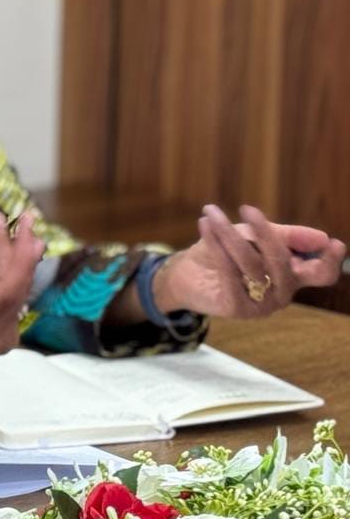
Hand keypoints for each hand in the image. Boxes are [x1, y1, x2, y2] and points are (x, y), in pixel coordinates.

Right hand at [0, 210, 45, 376]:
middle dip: (22, 251)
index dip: (21, 262)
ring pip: (18, 289)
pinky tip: (17, 250)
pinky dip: (14, 269)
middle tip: (28, 219)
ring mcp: (5, 334)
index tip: (28, 234)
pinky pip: (14, 294)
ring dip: (19, 257)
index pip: (9, 293)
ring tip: (27, 228)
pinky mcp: (4, 329)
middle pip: (17, 287)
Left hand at [156, 204, 345, 318]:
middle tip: (247, 209)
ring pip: (251, 263)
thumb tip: (322, 237)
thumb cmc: (224, 252)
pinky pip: (229, 271)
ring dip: (229, 233)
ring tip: (211, 212)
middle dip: (264, 232)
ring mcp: (262, 305)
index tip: (333, 244)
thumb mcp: (253, 236)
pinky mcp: (237, 309)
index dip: (330, 261)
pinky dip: (216, 244)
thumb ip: (284, 236)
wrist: (186, 273)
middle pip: (283, 262)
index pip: (321, 275)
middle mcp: (282, 294)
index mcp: (293, 276)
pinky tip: (205, 225)